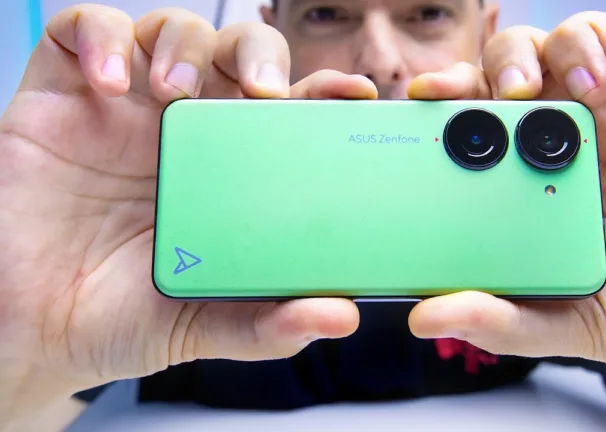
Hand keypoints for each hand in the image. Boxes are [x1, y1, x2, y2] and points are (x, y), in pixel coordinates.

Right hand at [0, 5, 374, 394]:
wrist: (31, 329)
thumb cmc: (122, 317)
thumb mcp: (202, 326)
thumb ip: (267, 326)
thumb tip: (340, 318)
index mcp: (231, 172)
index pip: (289, 113)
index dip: (324, 93)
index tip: (356, 94)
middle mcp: (186, 131)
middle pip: (240, 54)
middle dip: (259, 54)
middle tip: (263, 90)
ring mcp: (125, 108)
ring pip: (173, 32)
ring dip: (183, 46)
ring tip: (171, 94)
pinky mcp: (62, 96)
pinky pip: (81, 31)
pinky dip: (100, 38)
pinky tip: (110, 83)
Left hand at [407, 7, 605, 383]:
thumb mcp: (580, 324)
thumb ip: (505, 321)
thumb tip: (427, 319)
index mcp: (539, 180)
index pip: (478, 120)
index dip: (449, 99)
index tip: (425, 96)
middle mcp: (581, 136)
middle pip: (522, 63)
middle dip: (507, 60)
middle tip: (512, 89)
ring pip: (584, 36)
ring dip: (575, 47)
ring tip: (592, 93)